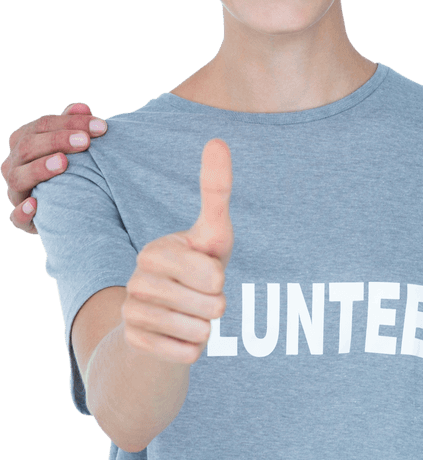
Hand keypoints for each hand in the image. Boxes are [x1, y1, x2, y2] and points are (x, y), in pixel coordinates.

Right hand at [3, 102, 107, 233]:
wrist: (73, 202)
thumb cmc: (74, 165)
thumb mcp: (75, 143)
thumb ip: (75, 125)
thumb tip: (80, 107)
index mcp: (25, 142)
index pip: (41, 125)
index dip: (70, 122)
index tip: (101, 126)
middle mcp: (15, 165)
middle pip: (27, 147)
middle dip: (58, 140)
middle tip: (86, 141)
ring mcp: (17, 192)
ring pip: (18, 178)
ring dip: (40, 168)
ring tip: (64, 163)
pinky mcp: (24, 219)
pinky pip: (17, 218)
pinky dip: (24, 212)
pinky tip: (36, 204)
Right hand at [122, 140, 232, 363]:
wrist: (165, 320)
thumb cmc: (198, 268)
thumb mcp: (213, 232)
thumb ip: (216, 189)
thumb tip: (217, 139)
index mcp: (155, 251)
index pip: (213, 274)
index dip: (220, 277)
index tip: (204, 267)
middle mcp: (137, 280)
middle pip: (212, 304)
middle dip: (217, 304)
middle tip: (201, 296)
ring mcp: (131, 313)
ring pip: (200, 331)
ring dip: (206, 327)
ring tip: (191, 314)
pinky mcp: (134, 345)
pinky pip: (188, 354)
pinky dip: (194, 350)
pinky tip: (179, 336)